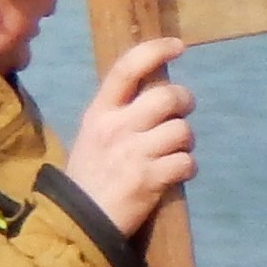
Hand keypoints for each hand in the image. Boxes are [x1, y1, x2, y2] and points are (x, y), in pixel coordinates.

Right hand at [66, 34, 194, 234]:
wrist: (78, 221)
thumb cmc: (91, 175)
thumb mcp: (94, 135)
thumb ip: (121, 113)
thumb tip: (158, 92)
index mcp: (99, 112)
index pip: (126, 69)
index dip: (155, 51)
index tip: (179, 46)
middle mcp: (116, 127)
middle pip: (167, 97)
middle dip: (184, 103)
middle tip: (181, 114)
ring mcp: (133, 153)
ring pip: (182, 131)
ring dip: (186, 142)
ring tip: (173, 153)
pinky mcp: (149, 180)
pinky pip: (187, 162)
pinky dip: (187, 168)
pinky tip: (174, 175)